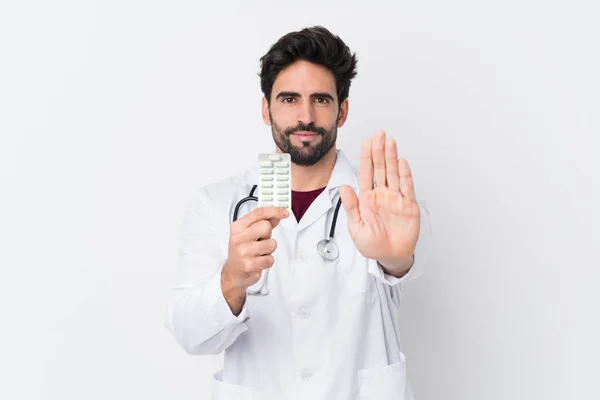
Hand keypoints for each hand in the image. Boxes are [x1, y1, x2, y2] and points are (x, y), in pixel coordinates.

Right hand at [222, 206, 288, 291]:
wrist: (233, 272)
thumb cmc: (241, 250)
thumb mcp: (248, 233)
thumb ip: (262, 222)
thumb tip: (277, 215)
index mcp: (238, 227)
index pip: (259, 213)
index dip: (275, 210)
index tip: (285, 212)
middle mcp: (239, 238)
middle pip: (266, 226)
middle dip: (268, 234)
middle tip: (260, 241)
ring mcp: (244, 252)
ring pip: (271, 244)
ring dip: (269, 249)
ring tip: (259, 253)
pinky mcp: (250, 265)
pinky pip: (270, 259)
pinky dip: (267, 261)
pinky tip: (258, 261)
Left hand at [339, 130, 419, 262]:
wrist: (389, 257)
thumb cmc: (372, 244)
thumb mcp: (355, 227)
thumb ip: (350, 207)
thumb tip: (343, 188)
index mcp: (367, 199)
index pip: (366, 173)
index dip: (366, 158)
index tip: (366, 143)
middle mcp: (382, 195)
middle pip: (380, 169)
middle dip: (379, 151)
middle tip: (379, 134)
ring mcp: (395, 199)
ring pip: (393, 174)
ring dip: (391, 158)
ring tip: (390, 142)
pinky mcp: (408, 206)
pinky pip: (407, 188)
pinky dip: (405, 175)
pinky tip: (402, 162)